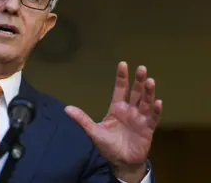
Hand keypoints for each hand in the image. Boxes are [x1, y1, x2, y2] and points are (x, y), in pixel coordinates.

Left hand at [65, 62, 162, 181]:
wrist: (121, 162)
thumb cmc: (108, 145)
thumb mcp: (94, 131)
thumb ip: (82, 119)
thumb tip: (66, 109)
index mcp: (117, 108)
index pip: (120, 89)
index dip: (122, 77)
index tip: (123, 63)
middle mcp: (130, 110)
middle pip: (136, 92)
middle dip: (139, 81)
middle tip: (142, 68)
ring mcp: (140, 118)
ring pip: (145, 102)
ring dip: (148, 92)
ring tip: (150, 81)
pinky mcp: (148, 128)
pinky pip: (153, 118)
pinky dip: (155, 110)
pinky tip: (158, 102)